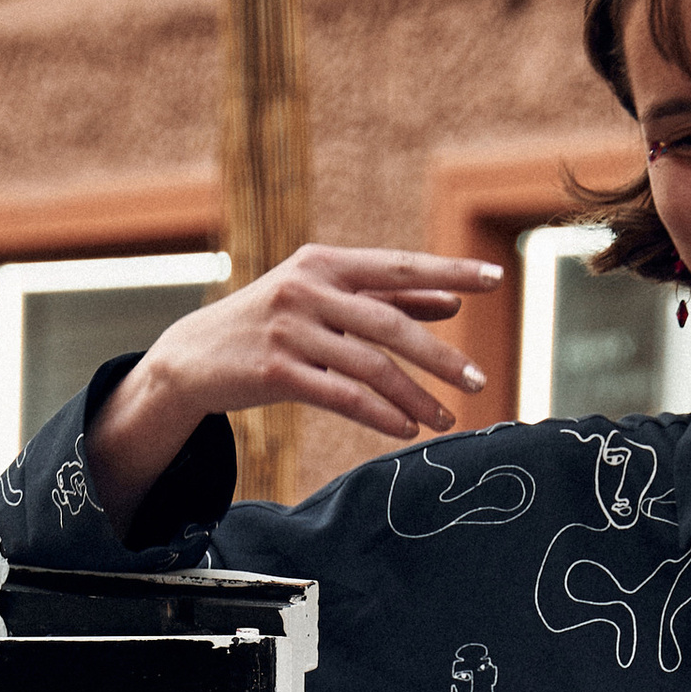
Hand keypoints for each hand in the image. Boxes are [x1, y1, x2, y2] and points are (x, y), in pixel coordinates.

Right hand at [87, 246, 502, 525]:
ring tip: (445, 419)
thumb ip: (385, 298)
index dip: (448, 271)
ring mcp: (290, 330)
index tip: (495, 279)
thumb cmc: (272, 324)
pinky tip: (404, 429)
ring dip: (414, 397)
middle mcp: (308, 289)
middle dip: (439, 356)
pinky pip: (341, 396)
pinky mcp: (275, 371)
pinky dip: (378, 414)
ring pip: (369, 366)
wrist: (195, 356)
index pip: (399, 266)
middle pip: (390, 323)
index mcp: (325, 262)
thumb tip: (452, 303)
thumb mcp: (323, 299)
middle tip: (476, 380)